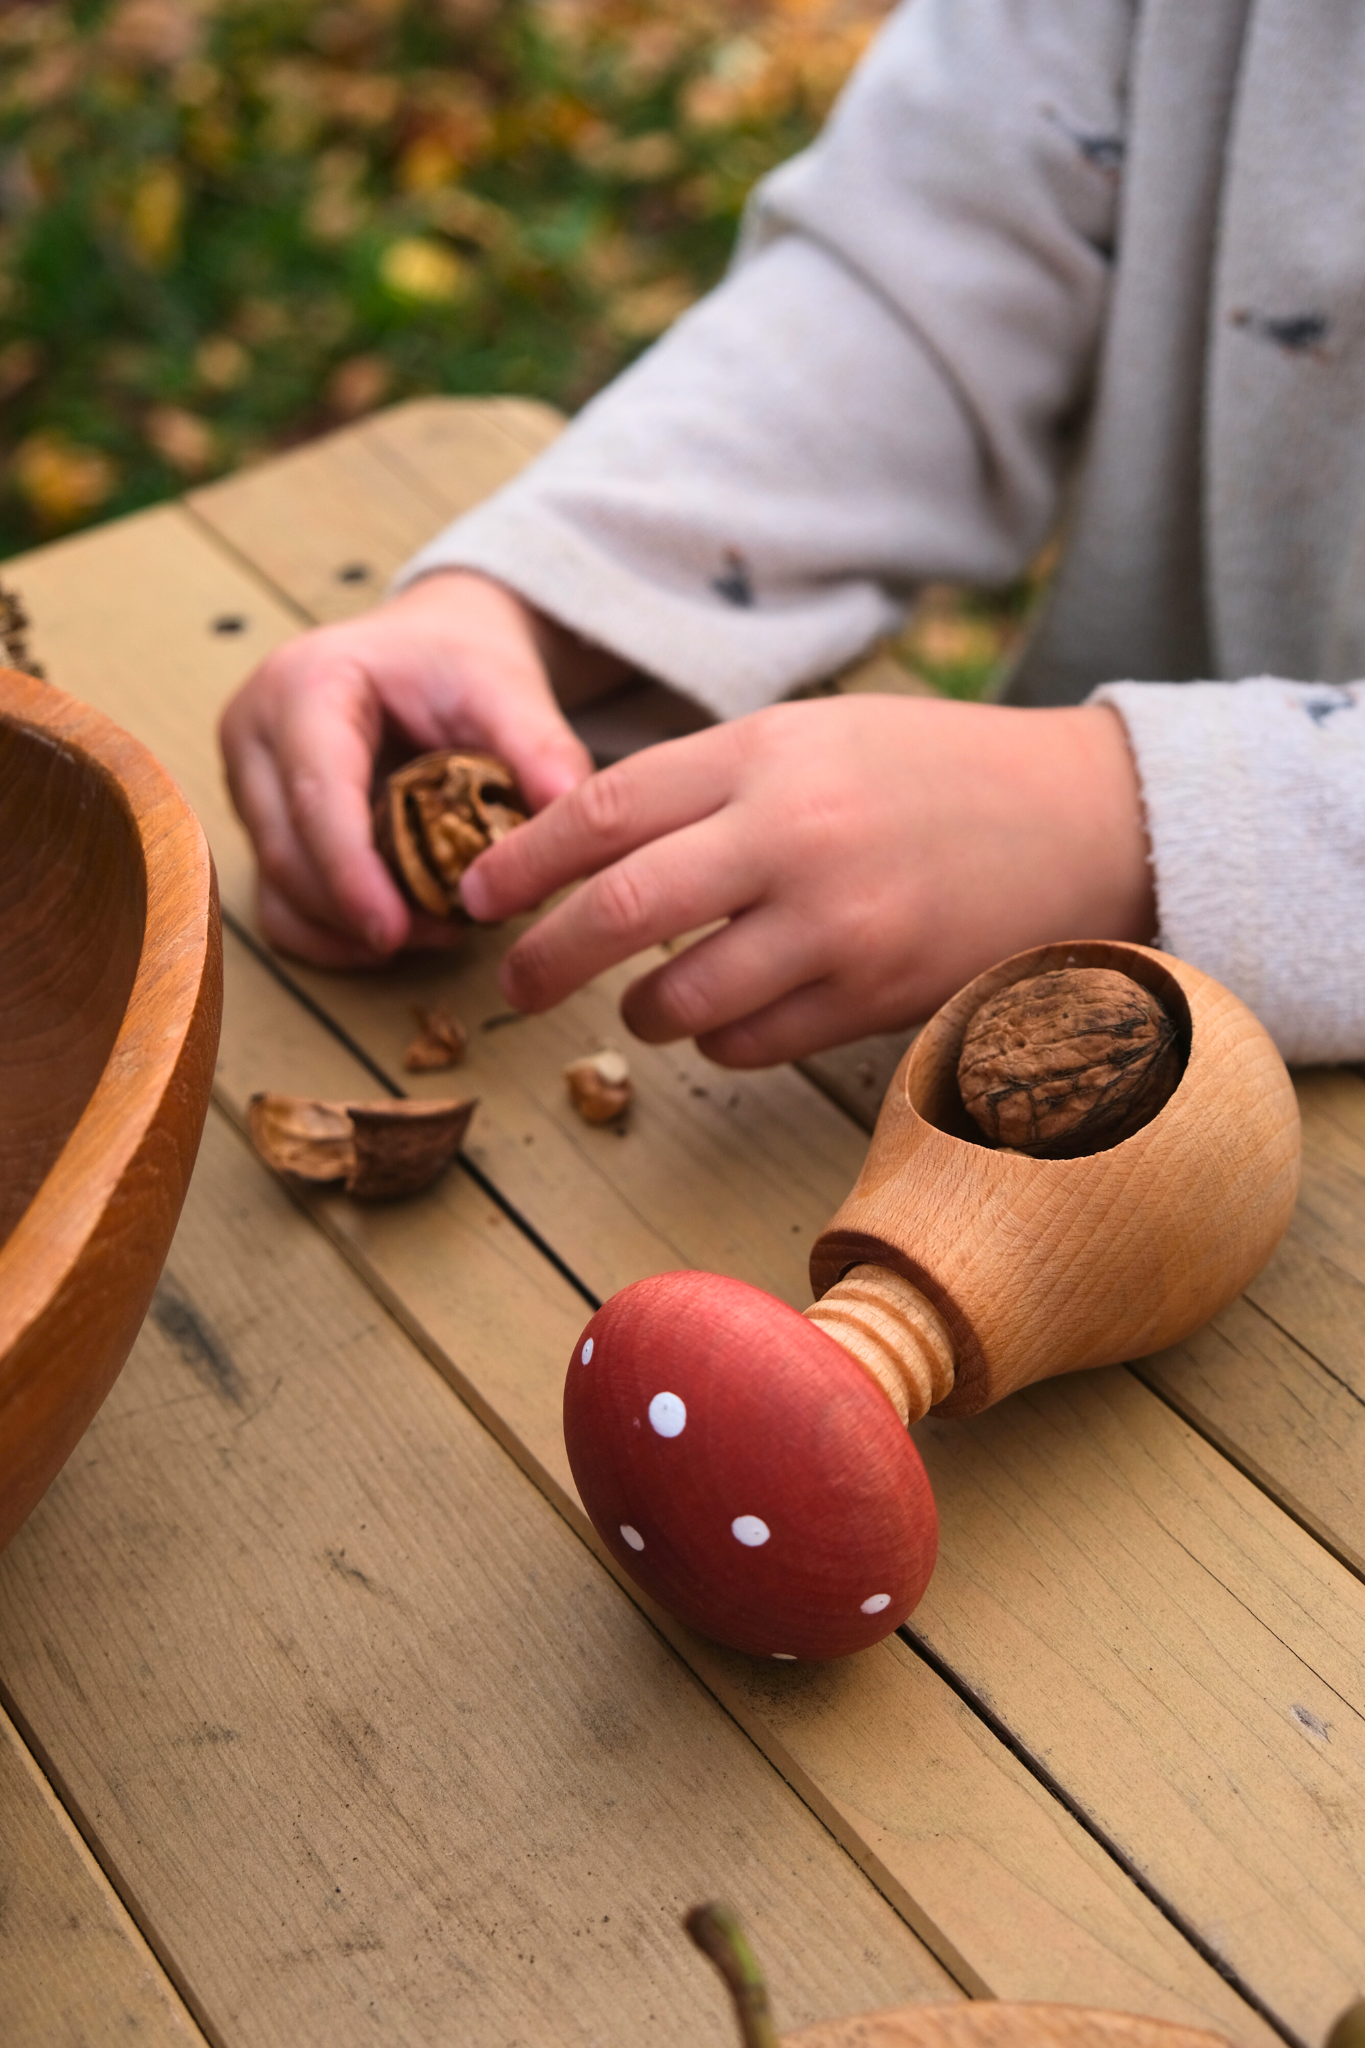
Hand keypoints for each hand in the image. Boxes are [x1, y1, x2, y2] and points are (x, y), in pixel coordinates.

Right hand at [219, 570, 606, 966]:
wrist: (429, 648)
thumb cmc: (458, 662)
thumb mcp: (506, 687)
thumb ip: (539, 745)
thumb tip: (571, 813)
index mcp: (303, 686)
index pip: (315, 795)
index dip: (350, 874)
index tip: (393, 933)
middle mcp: (257, 735)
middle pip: (287, 852)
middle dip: (360, 910)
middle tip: (446, 933)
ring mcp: (248, 783)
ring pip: (277, 887)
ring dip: (349, 929)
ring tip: (434, 931)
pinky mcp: (261, 824)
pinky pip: (277, 905)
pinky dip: (329, 935)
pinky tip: (392, 939)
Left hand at [460, 694, 1156, 1065]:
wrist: (1081, 820)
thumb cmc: (932, 772)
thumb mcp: (814, 738)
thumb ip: (706, 783)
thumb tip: (583, 846)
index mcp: (765, 754)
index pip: (603, 810)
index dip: (521, 860)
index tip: (475, 894)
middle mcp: (792, 837)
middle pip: (619, 909)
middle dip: (544, 956)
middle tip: (512, 984)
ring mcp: (837, 926)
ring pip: (681, 997)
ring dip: (640, 1008)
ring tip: (642, 998)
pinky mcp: (874, 998)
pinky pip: (750, 1045)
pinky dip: (718, 1039)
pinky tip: (728, 1013)